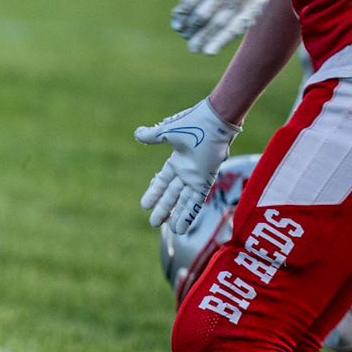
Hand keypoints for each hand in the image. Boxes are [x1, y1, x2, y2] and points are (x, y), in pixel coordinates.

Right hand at [135, 97, 242, 232]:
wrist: (214, 121)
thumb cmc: (193, 123)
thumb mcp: (167, 132)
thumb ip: (152, 136)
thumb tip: (137, 134)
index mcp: (177, 160)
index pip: (163, 182)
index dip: (154, 193)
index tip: (144, 205)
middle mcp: (186, 172)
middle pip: (172, 195)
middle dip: (163, 209)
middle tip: (153, 223)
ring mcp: (196, 178)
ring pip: (184, 202)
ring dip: (176, 216)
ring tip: (168, 229)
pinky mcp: (205, 181)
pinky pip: (196, 202)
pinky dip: (189, 215)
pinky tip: (181, 227)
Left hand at [155, 0, 289, 55]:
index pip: (191, 1)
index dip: (181, 15)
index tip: (177, 25)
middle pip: (204, 15)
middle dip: (192, 29)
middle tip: (185, 36)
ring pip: (219, 23)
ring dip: (204, 38)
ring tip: (194, 48)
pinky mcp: (254, 6)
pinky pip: (236, 27)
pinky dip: (222, 40)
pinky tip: (210, 51)